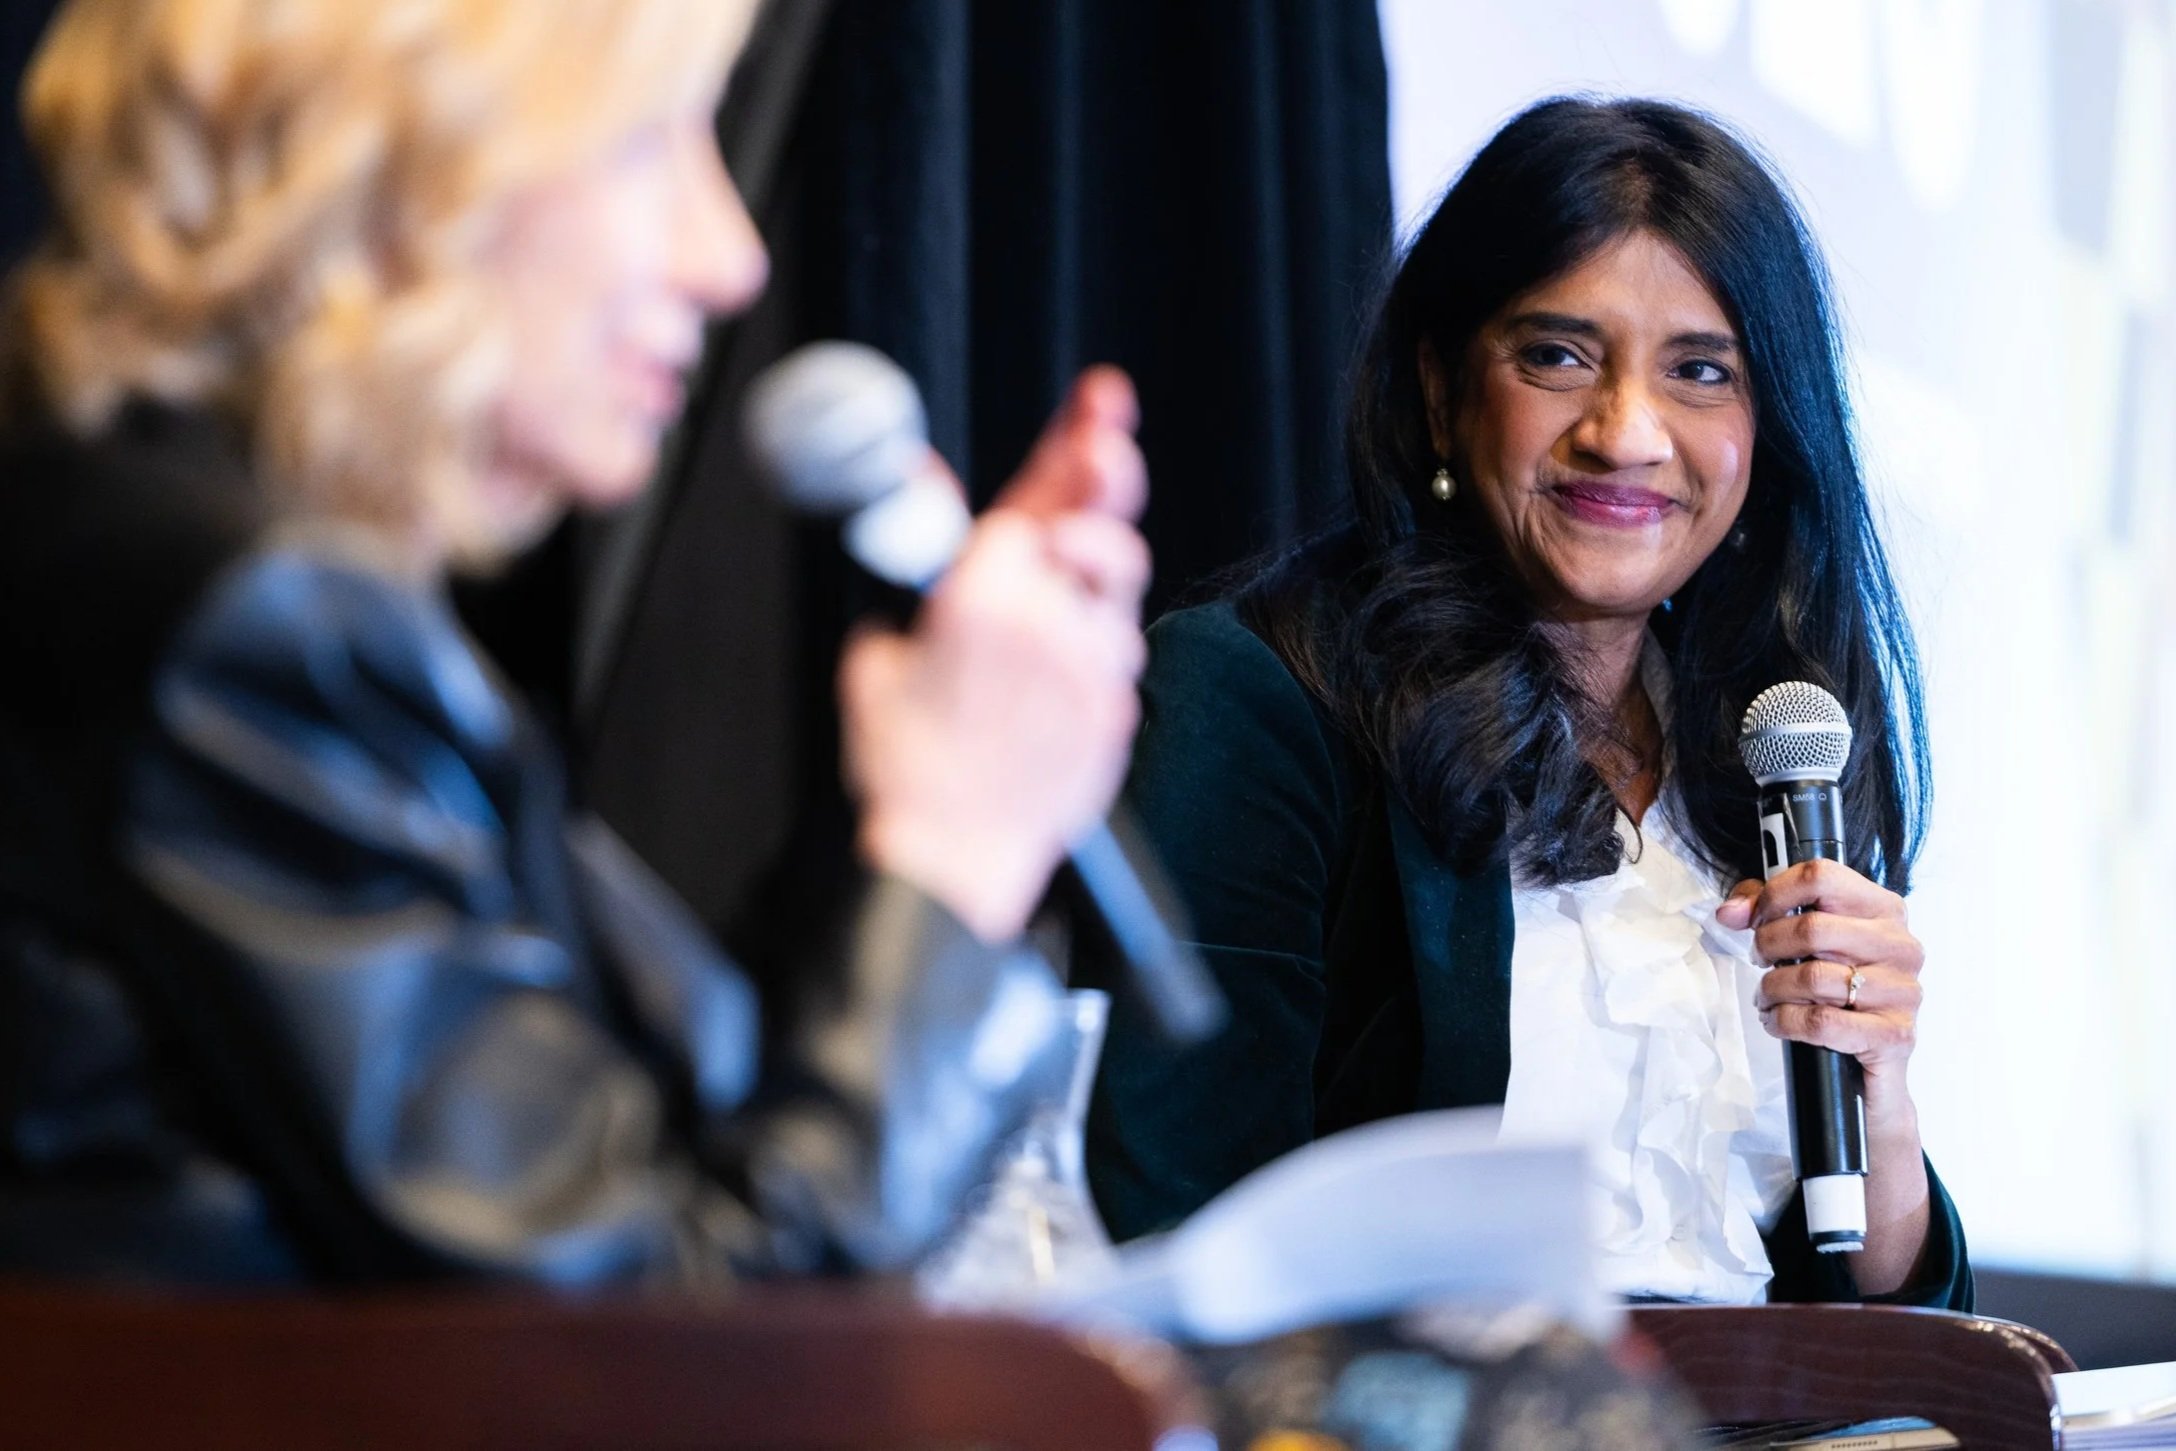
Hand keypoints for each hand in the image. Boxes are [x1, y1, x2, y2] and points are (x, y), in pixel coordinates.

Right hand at [841, 370, 1150, 940]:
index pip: (1038, 496)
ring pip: (1116, 595)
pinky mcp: (1114, 711)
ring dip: (1092, 585)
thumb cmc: (904, 761)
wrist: (951, 857)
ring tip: (1051, 609)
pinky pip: (1116, 658)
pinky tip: (1051, 675)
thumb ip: (919, 565)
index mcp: (977, 599)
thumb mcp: (881, 649)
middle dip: (1108, 483)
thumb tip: (923, 486)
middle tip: (1108, 458)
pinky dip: (1089, 652)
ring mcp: (1087, 670)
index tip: (1104, 401)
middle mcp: (1043, 624)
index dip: (1076, 439)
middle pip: (1102, 528)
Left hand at [1718, 859, 1923, 1119]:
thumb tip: (1730, 912)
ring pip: (1812, 977)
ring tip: (1768, 997)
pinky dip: (1785, 1022)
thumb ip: (1767, 911)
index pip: (1821, 877)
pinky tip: (1780, 1022)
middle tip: (1761, 961)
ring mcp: (1902, 990)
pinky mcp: (1894, 1034)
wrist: (1871, 1067)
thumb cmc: (1840, 994)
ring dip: (1773, 989)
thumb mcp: (1809, 944)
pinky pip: (1820, 1021)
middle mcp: (1900, 945)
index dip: (1775, 894)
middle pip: (1811, 928)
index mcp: (1883, 910)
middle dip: (1768, 947)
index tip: (1755, 918)